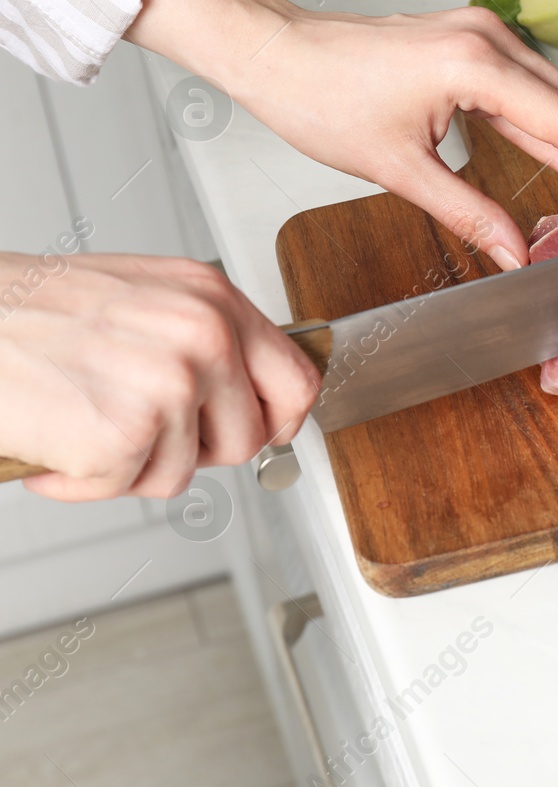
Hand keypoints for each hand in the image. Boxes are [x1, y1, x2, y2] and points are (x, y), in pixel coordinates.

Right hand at [0, 253, 318, 500]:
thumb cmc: (31, 312)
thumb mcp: (144, 299)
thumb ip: (205, 338)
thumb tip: (247, 391)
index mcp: (213, 300)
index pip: (297, 380)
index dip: (280, 421)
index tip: (261, 434)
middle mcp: (204, 337)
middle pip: (248, 438)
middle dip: (196, 452)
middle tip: (140, 432)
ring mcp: (169, 386)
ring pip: (184, 472)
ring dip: (131, 465)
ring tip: (84, 422)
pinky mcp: (125, 433)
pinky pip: (125, 487)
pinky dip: (82, 482)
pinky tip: (55, 442)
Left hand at [127, 0, 557, 270]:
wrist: (276, 52)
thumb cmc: (320, 97)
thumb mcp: (399, 171)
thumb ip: (469, 214)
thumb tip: (517, 254)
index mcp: (473, 64)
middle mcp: (488, 39)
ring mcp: (481, 35)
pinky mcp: (471, 42)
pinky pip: (531, 87)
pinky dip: (555, 125)